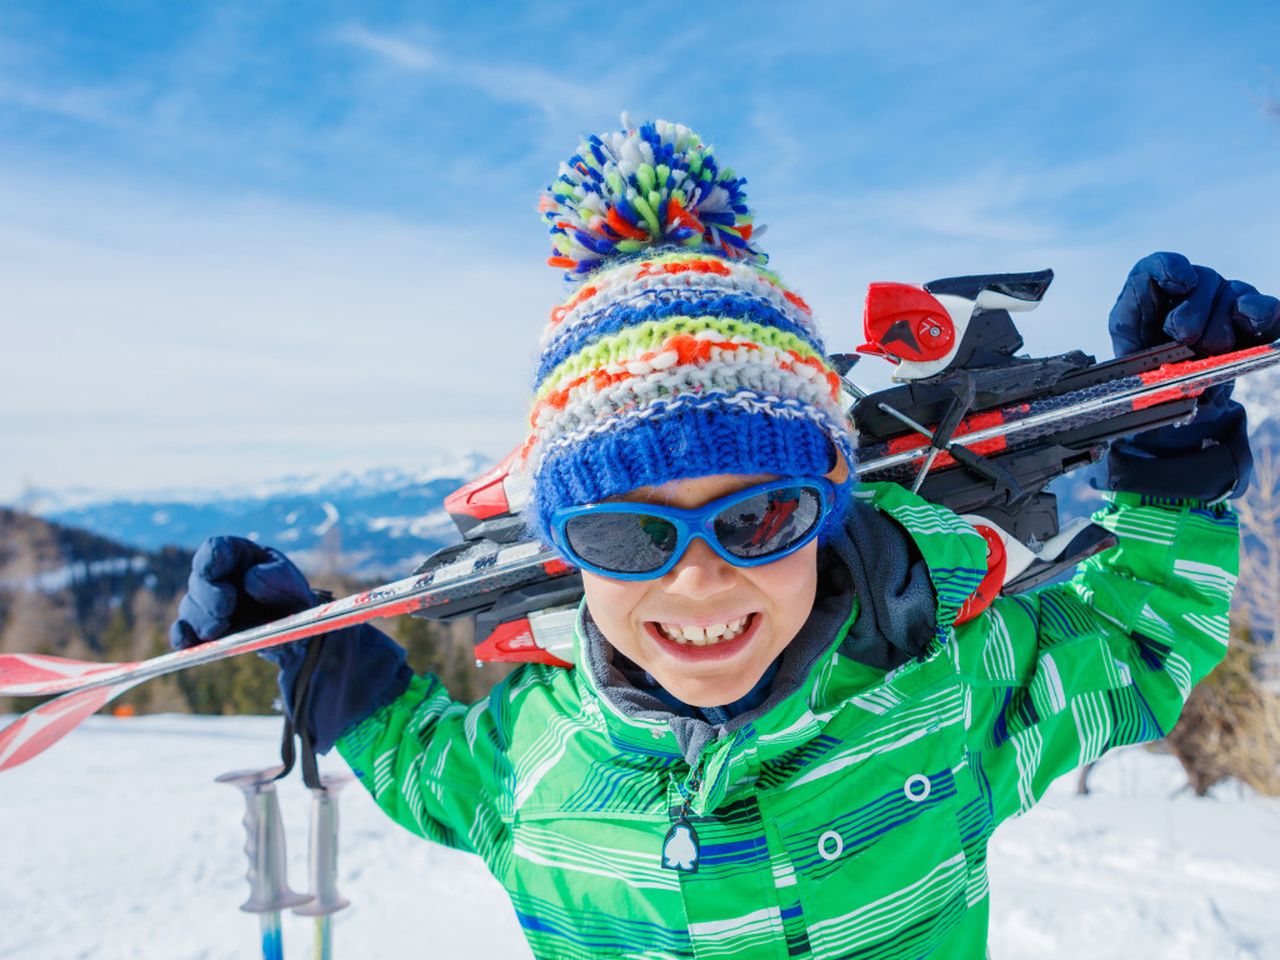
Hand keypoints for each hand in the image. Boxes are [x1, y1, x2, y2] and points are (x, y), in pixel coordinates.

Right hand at [169, 536, 314, 652]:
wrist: (293, 627)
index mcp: (236, 555)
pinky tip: (186, 643)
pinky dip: (182, 637)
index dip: (211, 559)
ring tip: (220, 629)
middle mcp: (214, 578)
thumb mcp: (292, 581)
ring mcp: (204, 605)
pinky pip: (182, 633)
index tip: (214, 572)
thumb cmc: (289, 594)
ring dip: (202, 620)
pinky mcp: (201, 631)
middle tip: (226, 608)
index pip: (215, 549)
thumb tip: (249, 580)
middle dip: (209, 596)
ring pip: (190, 608)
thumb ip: (276, 577)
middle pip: (199, 581)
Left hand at [1106, 253, 1279, 498]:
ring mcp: (1224, 299)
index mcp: (1148, 297)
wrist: (1174, 398)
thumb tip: (1175, 374)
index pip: (1156, 267)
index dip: (1169, 269)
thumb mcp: (1128, 371)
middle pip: (1201, 280)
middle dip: (1192, 319)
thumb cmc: (1147, 380)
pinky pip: (1264, 309)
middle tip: (1184, 344)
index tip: (1181, 285)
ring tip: (1207, 352)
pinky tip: (1252, 324)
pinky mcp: (1253, 320)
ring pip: (1232, 295)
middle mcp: (1190, 288)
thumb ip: (1140, 363)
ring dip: (1219, 331)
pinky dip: (1260, 316)